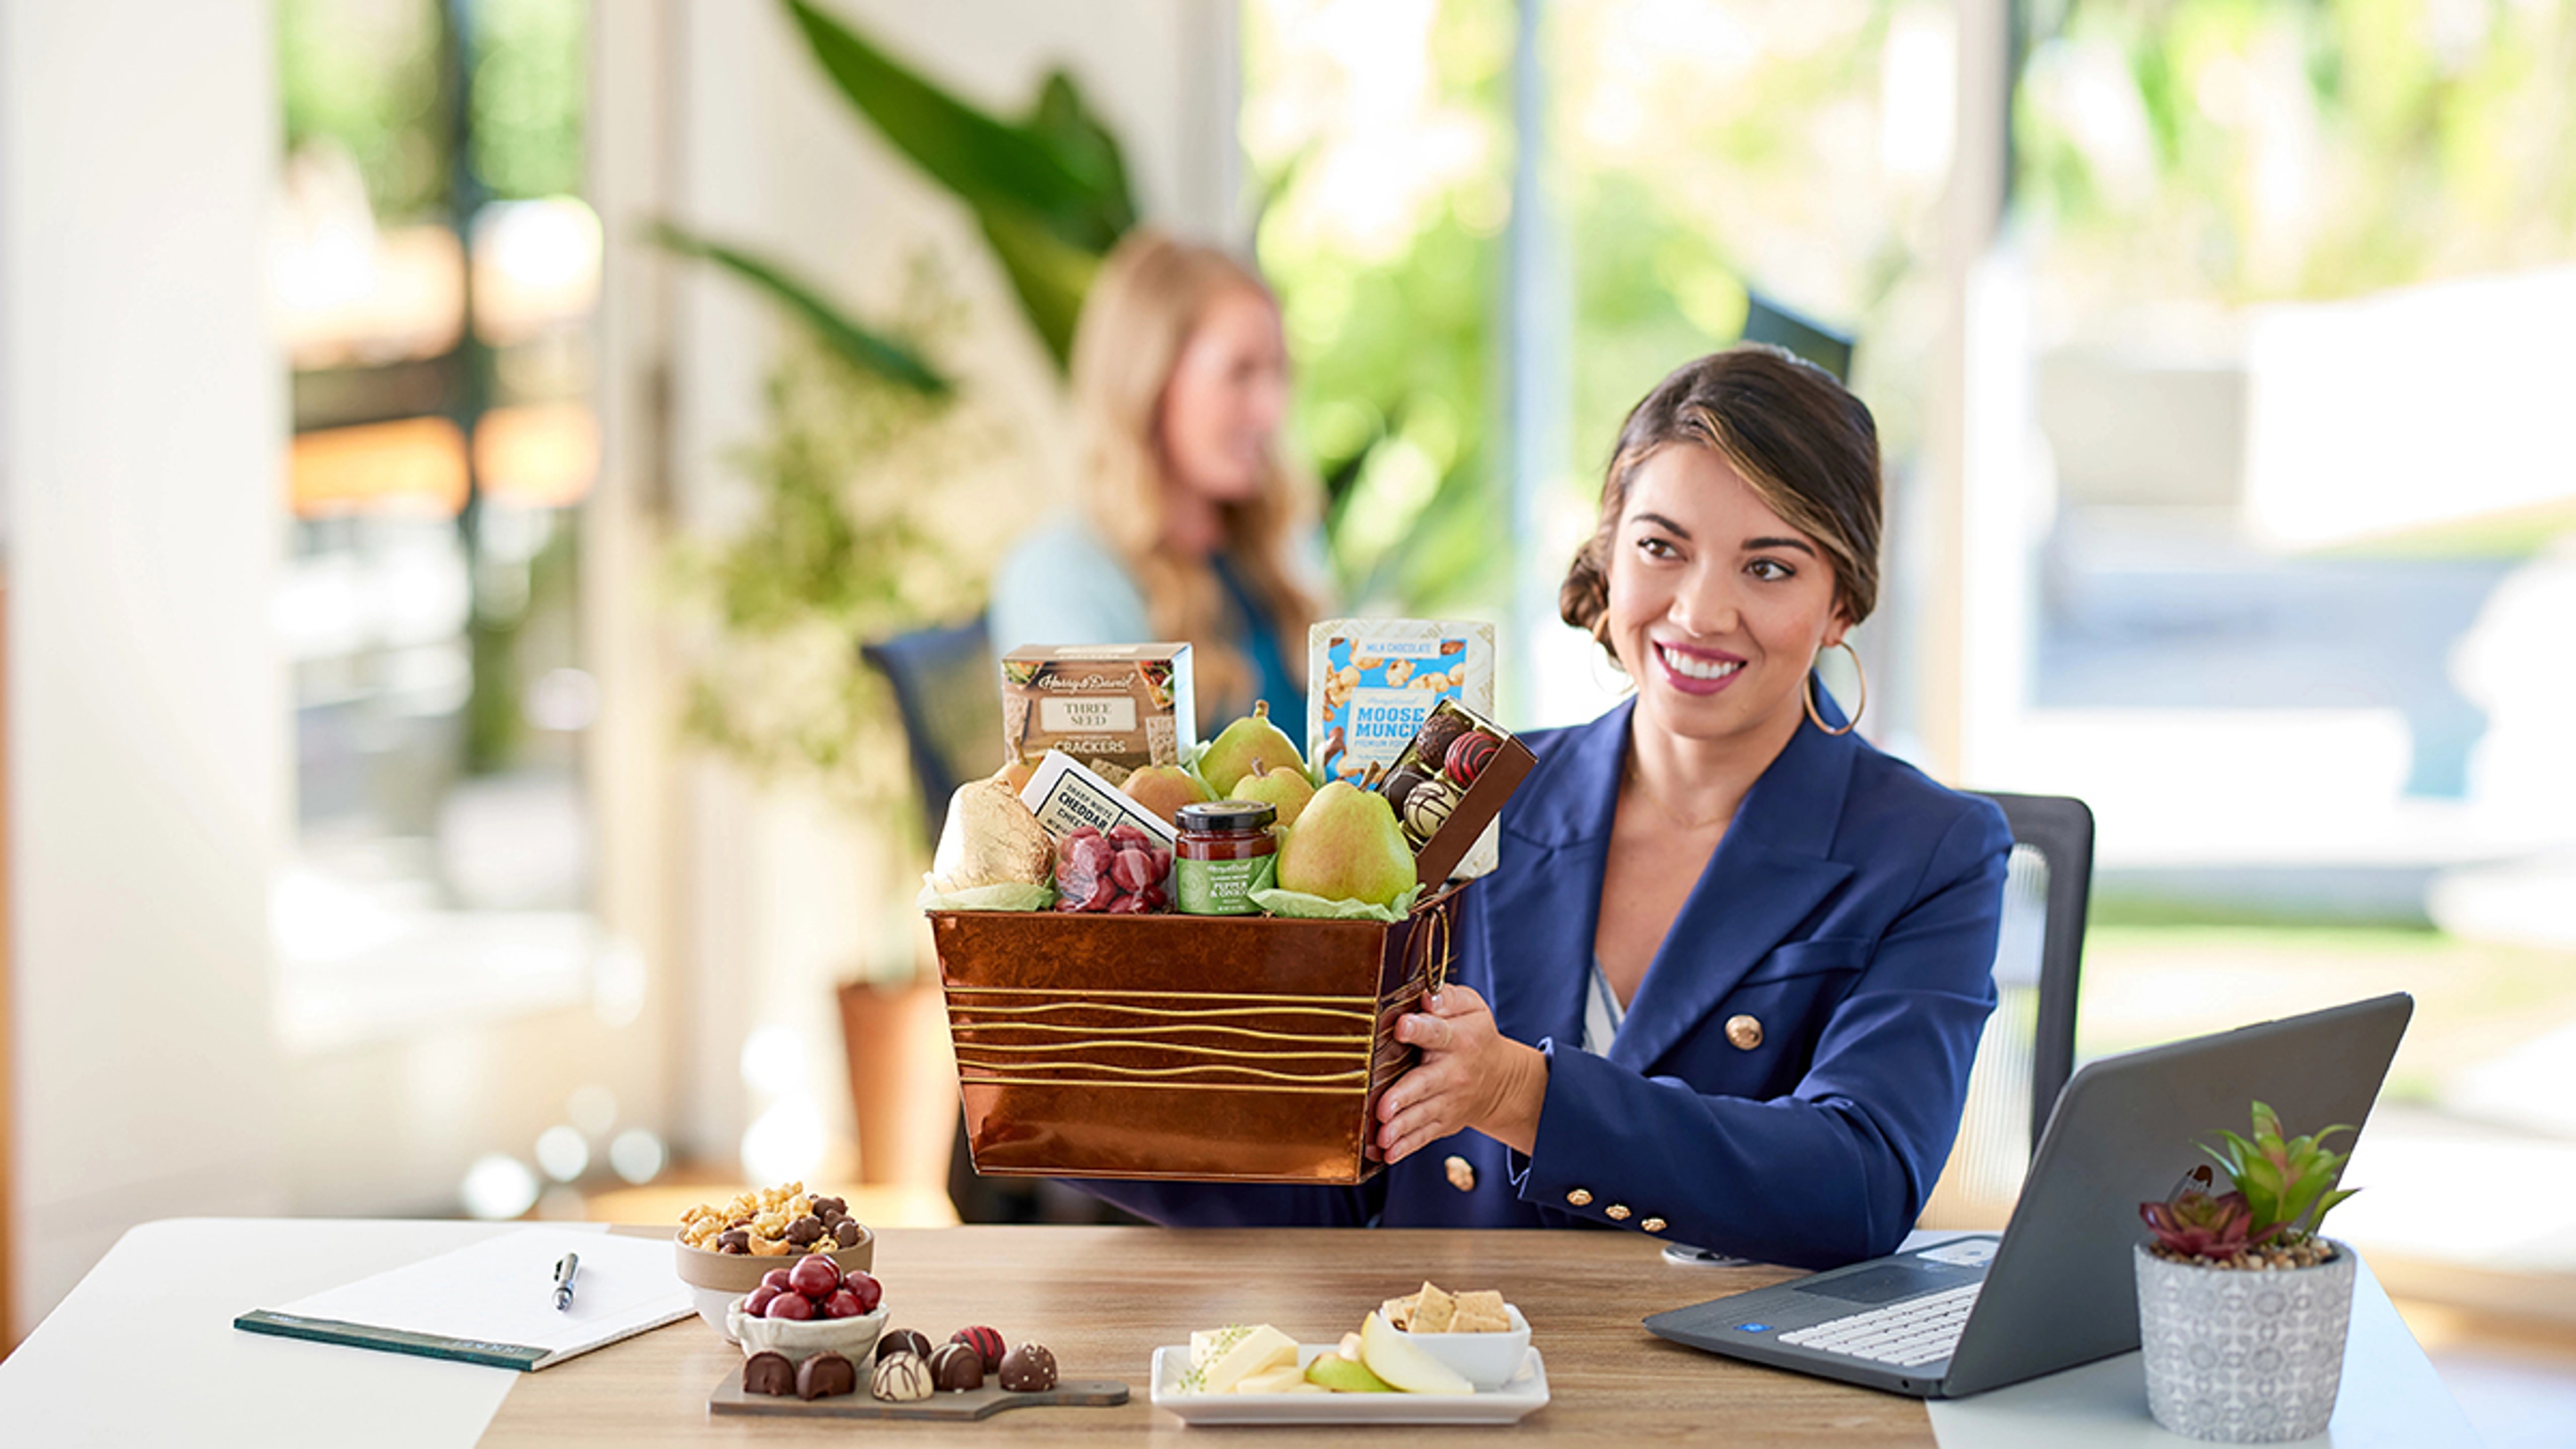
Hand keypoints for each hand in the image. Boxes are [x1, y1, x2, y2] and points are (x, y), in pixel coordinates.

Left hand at [1376, 985, 1547, 1163]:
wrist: (1500, 1080)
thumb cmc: (1476, 1036)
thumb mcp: (1472, 1008)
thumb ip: (1449, 997)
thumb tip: (1427, 996)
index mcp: (1458, 1038)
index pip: (1438, 1032)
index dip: (1419, 1029)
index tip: (1401, 1026)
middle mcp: (1452, 1073)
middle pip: (1425, 1084)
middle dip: (1403, 1096)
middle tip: (1383, 1107)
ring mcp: (1447, 1101)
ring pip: (1422, 1115)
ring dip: (1401, 1128)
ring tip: (1382, 1137)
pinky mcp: (1442, 1122)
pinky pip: (1423, 1136)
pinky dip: (1405, 1147)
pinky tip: (1386, 1154)